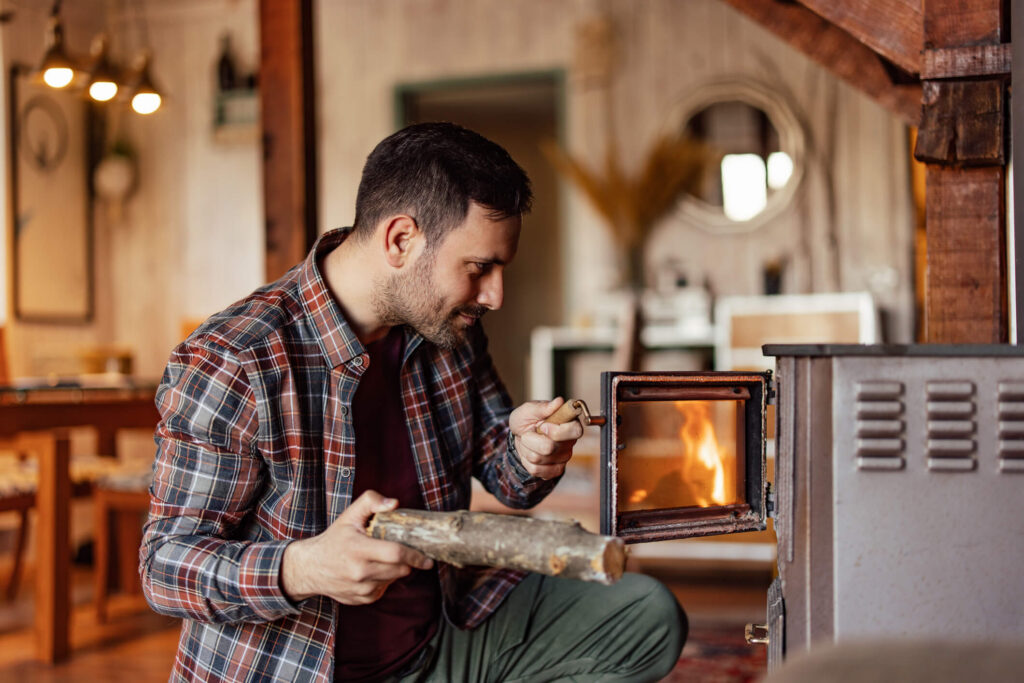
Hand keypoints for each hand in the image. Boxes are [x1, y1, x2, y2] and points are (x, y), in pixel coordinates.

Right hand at [280, 490, 432, 604]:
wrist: (310, 567)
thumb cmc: (334, 539)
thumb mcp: (349, 515)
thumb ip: (371, 501)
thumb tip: (394, 503)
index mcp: (358, 550)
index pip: (396, 554)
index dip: (415, 556)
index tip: (427, 557)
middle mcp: (360, 572)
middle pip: (400, 569)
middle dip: (408, 561)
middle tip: (407, 552)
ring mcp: (361, 589)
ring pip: (394, 580)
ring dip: (397, 570)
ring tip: (384, 558)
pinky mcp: (362, 599)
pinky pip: (385, 589)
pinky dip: (385, 580)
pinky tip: (374, 570)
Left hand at [509, 397, 583, 479]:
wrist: (519, 436)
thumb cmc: (527, 420)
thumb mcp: (528, 410)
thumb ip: (542, 407)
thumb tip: (558, 402)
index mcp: (570, 423)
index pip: (575, 431)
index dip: (556, 431)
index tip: (542, 426)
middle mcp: (570, 442)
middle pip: (550, 448)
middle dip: (531, 440)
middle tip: (529, 432)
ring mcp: (563, 458)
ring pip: (539, 459)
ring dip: (526, 449)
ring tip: (529, 441)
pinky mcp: (555, 470)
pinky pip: (536, 470)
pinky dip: (526, 461)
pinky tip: (530, 453)